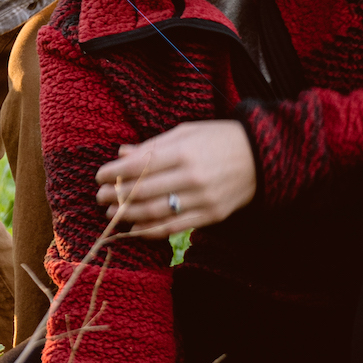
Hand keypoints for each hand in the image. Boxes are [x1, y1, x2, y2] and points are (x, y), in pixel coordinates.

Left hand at [94, 120, 256, 238]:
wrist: (263, 157)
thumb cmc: (219, 139)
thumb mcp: (187, 132)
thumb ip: (153, 145)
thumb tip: (121, 154)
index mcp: (184, 151)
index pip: (139, 166)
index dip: (114, 172)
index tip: (99, 175)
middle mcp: (192, 177)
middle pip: (143, 191)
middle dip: (115, 195)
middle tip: (99, 196)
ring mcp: (203, 199)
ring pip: (156, 212)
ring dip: (128, 214)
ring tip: (110, 212)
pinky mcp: (211, 216)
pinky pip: (175, 227)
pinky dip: (151, 230)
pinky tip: (134, 228)